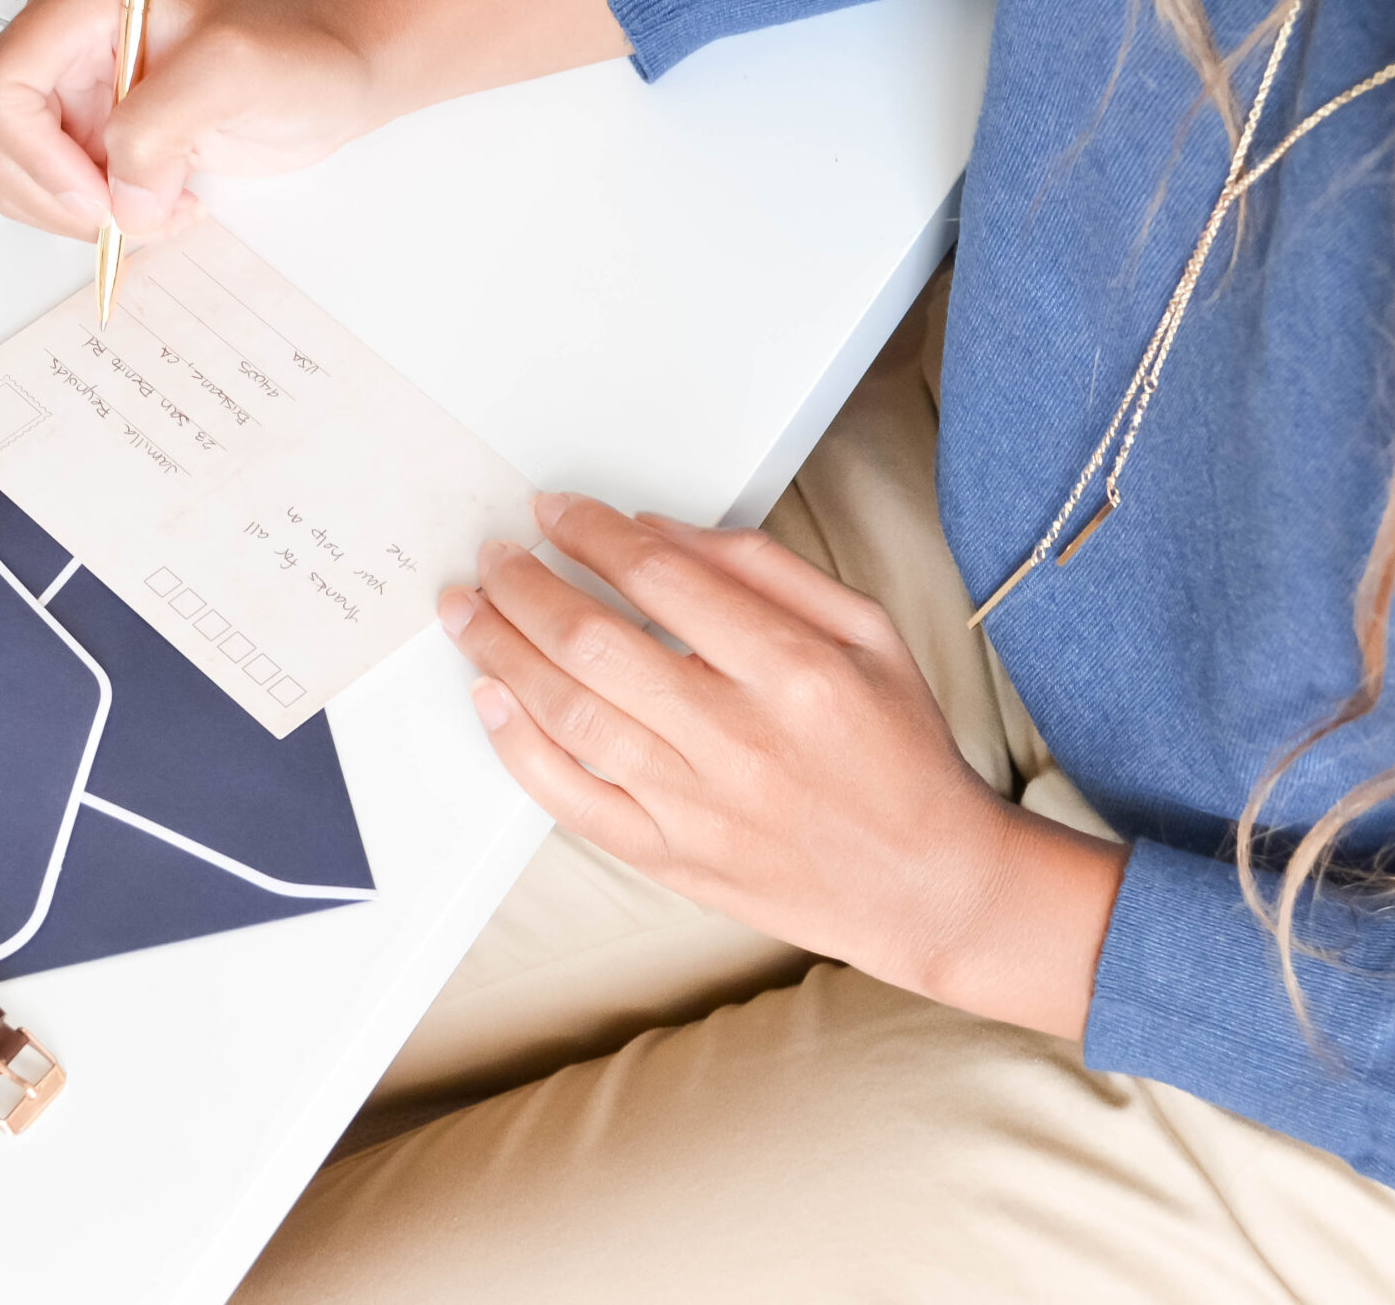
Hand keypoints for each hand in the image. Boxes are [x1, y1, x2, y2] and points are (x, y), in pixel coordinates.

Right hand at [0, 0, 392, 242]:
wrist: (340, 67)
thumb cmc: (301, 46)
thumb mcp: (234, 70)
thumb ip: (159, 126)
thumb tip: (121, 196)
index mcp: (79, 5)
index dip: (36, 156)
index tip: (101, 192)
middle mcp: (66, 48)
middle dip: (61, 196)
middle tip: (135, 206)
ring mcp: (81, 97)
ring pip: (22, 180)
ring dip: (85, 215)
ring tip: (161, 202)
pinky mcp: (102, 139)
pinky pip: (64, 198)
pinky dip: (107, 220)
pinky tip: (166, 202)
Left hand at [439, 492, 1128, 1038]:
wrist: (925, 884)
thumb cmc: (898, 752)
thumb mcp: (867, 632)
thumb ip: (766, 571)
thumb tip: (660, 532)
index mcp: (794, 670)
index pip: (661, 579)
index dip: (591, 534)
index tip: (556, 511)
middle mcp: (738, 737)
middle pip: (595, 644)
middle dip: (526, 586)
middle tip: (495, 555)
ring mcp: (696, 805)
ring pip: (570, 714)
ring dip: (503, 652)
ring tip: (469, 610)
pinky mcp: (669, 858)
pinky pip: (569, 799)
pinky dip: (519, 747)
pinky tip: (490, 700)